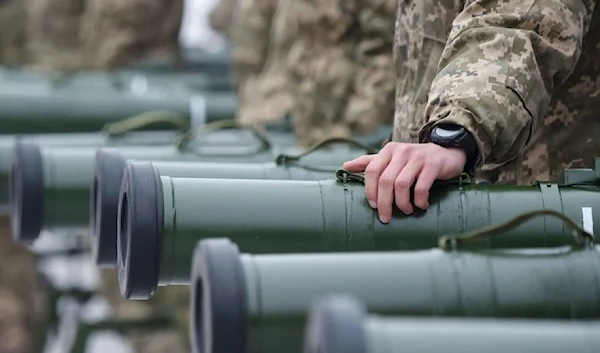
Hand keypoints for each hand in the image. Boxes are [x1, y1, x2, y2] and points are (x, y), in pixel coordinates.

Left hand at [342, 142, 466, 222]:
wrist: (446, 152)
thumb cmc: (414, 161)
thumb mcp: (391, 158)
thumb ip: (369, 162)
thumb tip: (345, 166)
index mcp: (388, 151)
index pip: (372, 171)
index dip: (370, 190)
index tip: (373, 206)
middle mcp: (401, 151)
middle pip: (385, 180)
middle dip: (384, 203)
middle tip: (386, 217)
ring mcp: (418, 157)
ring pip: (401, 184)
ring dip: (401, 203)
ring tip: (406, 211)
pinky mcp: (433, 165)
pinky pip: (421, 187)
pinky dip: (419, 200)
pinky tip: (421, 205)